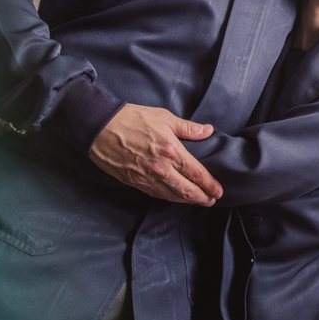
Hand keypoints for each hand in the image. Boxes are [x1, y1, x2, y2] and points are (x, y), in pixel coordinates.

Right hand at [89, 103, 222, 204]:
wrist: (100, 128)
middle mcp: (161, 169)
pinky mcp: (134, 182)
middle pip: (187, 190)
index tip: (218, 191)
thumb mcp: (164, 117)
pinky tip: (175, 198)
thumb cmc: (132, 119)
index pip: (196, 174)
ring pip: (172, 196)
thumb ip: (188, 128)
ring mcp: (147, 178)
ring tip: (198, 201)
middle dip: (202, 197)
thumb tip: (207, 130)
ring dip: (187, 201)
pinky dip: (169, 198)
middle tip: (212, 200)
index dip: (209, 184)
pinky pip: (156, 194)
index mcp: (171, 151)